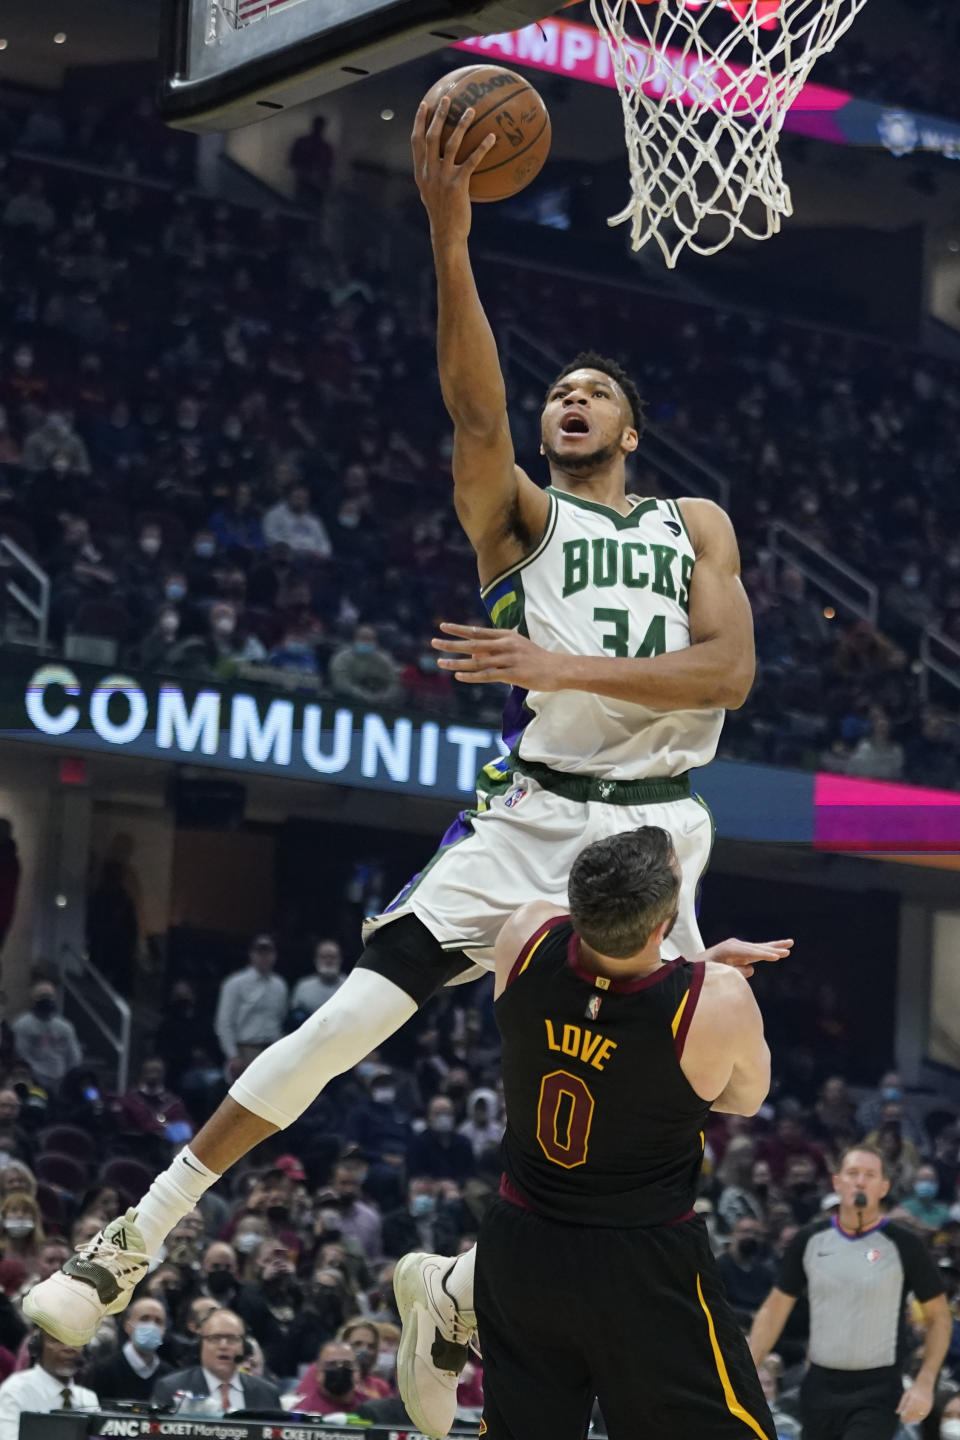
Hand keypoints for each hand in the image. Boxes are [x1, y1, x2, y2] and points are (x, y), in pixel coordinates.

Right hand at [411, 99, 495, 243]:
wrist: (447, 233)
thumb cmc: (442, 214)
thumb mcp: (431, 193)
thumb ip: (432, 176)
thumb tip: (439, 163)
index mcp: (421, 173)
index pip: (416, 142)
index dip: (419, 121)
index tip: (424, 104)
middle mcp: (429, 172)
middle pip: (432, 137)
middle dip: (438, 115)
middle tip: (447, 98)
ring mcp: (443, 178)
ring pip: (451, 144)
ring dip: (461, 125)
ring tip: (470, 110)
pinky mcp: (458, 185)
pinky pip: (472, 161)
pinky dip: (482, 147)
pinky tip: (492, 137)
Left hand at [433, 622, 560, 689]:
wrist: (558, 669)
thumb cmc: (535, 659)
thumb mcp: (515, 648)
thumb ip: (494, 650)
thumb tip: (474, 655)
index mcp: (506, 636)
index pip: (478, 631)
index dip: (459, 629)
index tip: (443, 626)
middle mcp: (505, 645)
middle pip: (473, 644)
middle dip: (452, 643)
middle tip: (434, 643)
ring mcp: (509, 659)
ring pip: (478, 661)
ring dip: (457, 662)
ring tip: (441, 663)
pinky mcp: (513, 674)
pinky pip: (488, 675)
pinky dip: (472, 676)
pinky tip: (459, 676)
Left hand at [699, 938, 793, 977]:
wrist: (695, 964)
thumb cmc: (705, 971)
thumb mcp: (717, 972)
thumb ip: (734, 972)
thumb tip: (751, 968)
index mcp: (728, 949)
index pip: (751, 953)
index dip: (764, 955)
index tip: (777, 957)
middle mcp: (734, 945)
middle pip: (757, 947)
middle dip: (773, 949)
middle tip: (788, 950)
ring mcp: (738, 946)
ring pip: (760, 947)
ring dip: (775, 946)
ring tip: (790, 943)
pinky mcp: (740, 951)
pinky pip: (757, 951)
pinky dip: (768, 950)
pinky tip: (780, 949)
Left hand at [896, 1378, 933, 1424]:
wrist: (925, 1384)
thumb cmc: (914, 1389)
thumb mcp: (906, 1394)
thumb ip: (901, 1404)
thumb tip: (897, 1412)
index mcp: (913, 1397)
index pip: (908, 1410)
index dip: (905, 1416)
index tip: (901, 1419)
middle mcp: (920, 1401)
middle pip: (914, 1413)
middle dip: (909, 1418)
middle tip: (904, 1421)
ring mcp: (925, 1404)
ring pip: (919, 1415)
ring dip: (914, 1419)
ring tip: (909, 1420)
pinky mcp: (929, 1406)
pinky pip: (924, 1415)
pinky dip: (920, 1418)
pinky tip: (916, 1419)